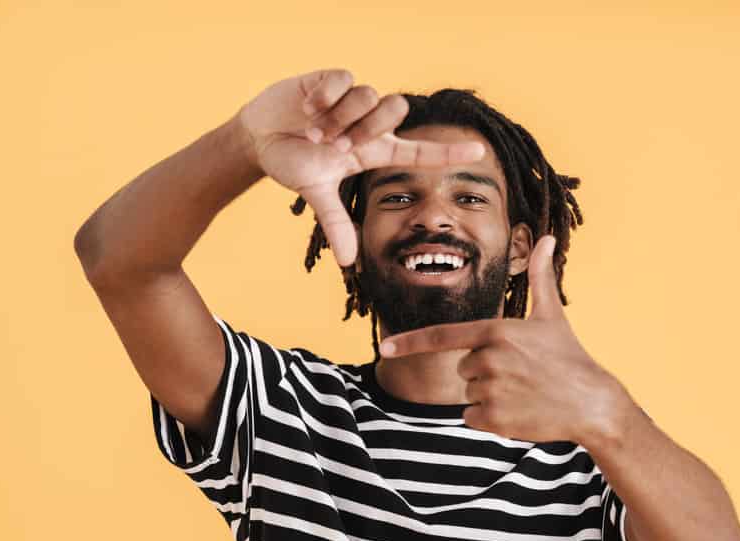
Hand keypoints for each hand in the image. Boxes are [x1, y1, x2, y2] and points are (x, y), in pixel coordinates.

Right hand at [237, 69, 484, 266]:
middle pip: (396, 110)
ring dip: (340, 118)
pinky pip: (344, 79)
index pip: (419, 151)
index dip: (448, 152)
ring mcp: (352, 99)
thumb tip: (349, 262)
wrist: (260, 137)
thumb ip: (335, 223)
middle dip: (365, 130)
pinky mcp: (332, 78)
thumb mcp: (315, 192)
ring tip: (314, 130)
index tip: (479, 151)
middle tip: (336, 146)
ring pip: (370, 95)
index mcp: (374, 150)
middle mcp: (369, 123)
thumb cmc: (293, 162)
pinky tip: (308, 107)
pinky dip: (325, 97)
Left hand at [379, 236, 636, 444]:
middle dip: (485, 372)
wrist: (592, 404)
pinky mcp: (495, 419)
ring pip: (468, 394)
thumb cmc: (569, 357)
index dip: (410, 342)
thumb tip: (546, 239)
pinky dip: (489, 419)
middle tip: (520, 373)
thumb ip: (541, 277)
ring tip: (523, 392)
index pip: (443, 336)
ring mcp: (491, 390)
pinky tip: (518, 411)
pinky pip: (471, 417)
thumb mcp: (552, 316)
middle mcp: (489, 360)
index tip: (385, 347)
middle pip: (464, 368)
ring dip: (489, 396)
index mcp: (496, 332)